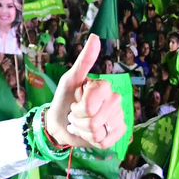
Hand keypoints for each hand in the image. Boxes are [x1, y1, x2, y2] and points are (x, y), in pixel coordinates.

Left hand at [45, 36, 126, 150]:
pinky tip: (88, 134)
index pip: (96, 99)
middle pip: (96, 117)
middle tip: (76, 113)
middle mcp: (116, 101)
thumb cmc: (64, 99)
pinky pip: (105, 141)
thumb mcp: (70, 80)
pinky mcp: (117, 134)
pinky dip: (91, 140)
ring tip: (80, 124)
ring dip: (83, 130)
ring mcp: (118, 118)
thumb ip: (84, 60)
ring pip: (99, 130)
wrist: (59, 123)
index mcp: (105, 87)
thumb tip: (95, 37)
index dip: (81, 104)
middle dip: (79, 118)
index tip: (76, 100)